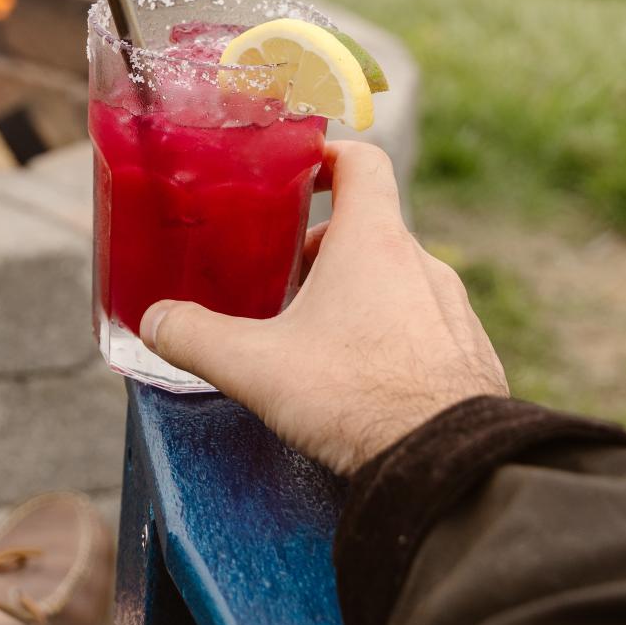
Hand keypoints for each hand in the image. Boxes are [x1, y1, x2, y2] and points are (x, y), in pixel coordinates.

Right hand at [141, 142, 507, 474]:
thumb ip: (196, 338)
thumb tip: (154, 322)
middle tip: (283, 281)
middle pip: (369, 229)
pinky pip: (426, 328)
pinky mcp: (471, 358)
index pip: (361, 161)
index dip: (327, 156)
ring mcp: (454, 312)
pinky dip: (393, 338)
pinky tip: (363, 383)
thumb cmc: (357, 398)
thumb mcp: (256, 366)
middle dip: (322, 249)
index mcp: (373, 240)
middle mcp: (422, 264)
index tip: (296, 170)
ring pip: (398, 280)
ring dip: (358, 295)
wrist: (447, 468)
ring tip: (318, 340)